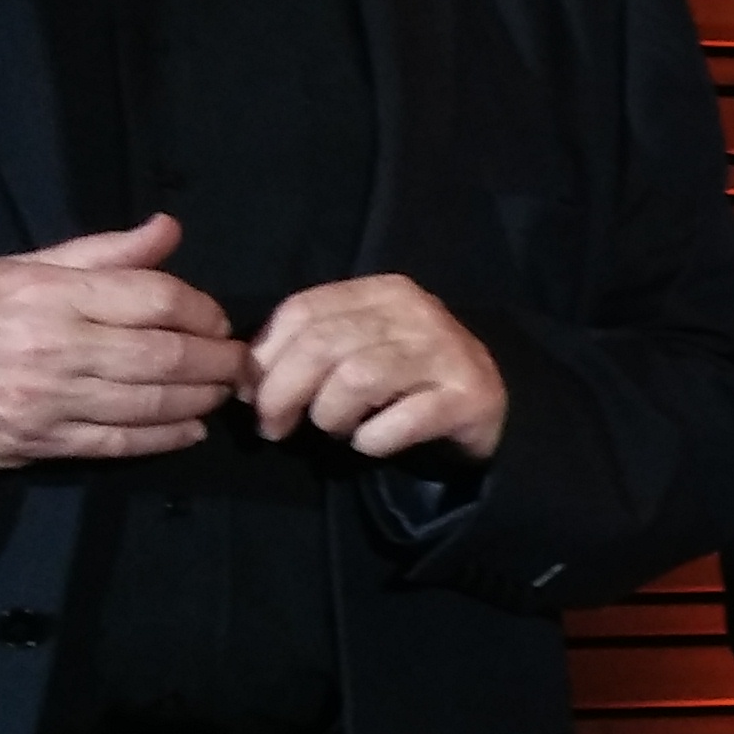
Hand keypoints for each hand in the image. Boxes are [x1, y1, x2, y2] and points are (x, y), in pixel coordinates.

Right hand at [0, 216, 244, 467]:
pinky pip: (118, 444)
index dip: (200, 308)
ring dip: (200, 398)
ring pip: (149, 403)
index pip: (153, 298)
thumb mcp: (19, 267)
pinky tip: (191, 430)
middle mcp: (56, 348)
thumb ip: (101, 252)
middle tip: (239, 361)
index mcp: (53, 296)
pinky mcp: (40, 443)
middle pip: (164, 355)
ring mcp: (49, 401)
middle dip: (215, 360)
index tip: (216, 318)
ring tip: (222, 391)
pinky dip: (164, 439)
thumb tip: (168, 229)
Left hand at [246, 275, 507, 459]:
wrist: (486, 404)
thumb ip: (310, 347)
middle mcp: (418, 313)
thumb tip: (247, 379)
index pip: (304, 309)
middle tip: (274, 429)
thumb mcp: (359, 345)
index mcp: (384, 291)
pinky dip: (372, 439)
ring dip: (329, 416)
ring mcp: (446, 352)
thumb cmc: (409, 377)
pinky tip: (371, 442)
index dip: (265, 356)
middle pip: (323, 345)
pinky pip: (399, 422)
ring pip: (356, 379)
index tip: (250, 395)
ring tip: (333, 430)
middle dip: (282, 394)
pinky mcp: (468, 396)